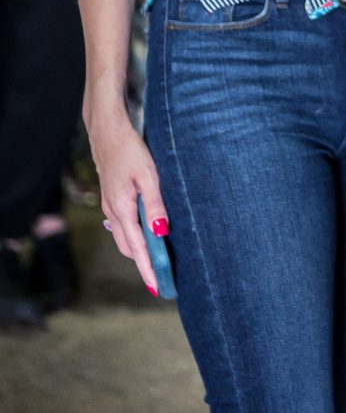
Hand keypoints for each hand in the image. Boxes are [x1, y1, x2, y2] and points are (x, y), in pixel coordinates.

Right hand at [86, 103, 169, 295]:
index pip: (137, 248)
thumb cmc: (130, 150)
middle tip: (163, 277)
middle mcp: (113, 212)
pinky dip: (135, 235)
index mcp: (122, 209)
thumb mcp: (148, 175)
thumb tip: (160, 232)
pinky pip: (124, 225)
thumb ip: (155, 204)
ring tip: (159, 261)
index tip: (157, 288)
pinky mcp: (113, 198)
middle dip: (145, 263)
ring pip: (126, 236)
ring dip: (140, 250)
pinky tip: (147, 234)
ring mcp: (111, 206)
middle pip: (130, 247)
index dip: (147, 268)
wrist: (106, 132)